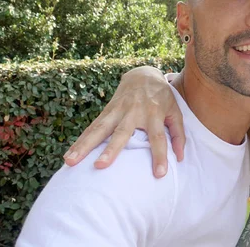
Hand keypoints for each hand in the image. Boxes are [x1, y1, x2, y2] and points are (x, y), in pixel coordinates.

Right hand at [63, 66, 185, 177]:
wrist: (144, 75)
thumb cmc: (162, 98)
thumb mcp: (175, 112)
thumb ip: (178, 134)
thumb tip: (181, 158)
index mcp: (154, 114)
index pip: (158, 138)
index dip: (160, 155)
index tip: (160, 174)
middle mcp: (134, 112)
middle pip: (122, 132)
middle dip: (111, 149)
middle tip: (101, 166)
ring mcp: (118, 111)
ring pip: (100, 129)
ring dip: (84, 145)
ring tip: (71, 162)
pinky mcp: (107, 111)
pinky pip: (92, 127)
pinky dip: (80, 141)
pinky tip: (69, 155)